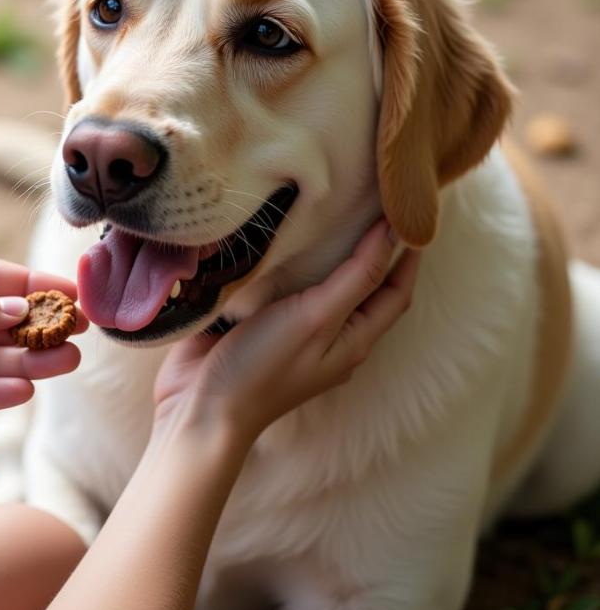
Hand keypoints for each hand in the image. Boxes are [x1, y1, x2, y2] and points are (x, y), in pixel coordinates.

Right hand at [153, 220, 419, 444]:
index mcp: (353, 341)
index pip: (394, 294)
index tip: (409, 214)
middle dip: (372, 249)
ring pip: (324, 285)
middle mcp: (330, 336)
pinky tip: (284, 239)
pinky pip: (287, 287)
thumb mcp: (317, 317)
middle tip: (371, 204)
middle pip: (363, 288)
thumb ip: (356, 277)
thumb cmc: (262, 366)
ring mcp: (294, 331)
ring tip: (331, 211)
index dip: (407, 257)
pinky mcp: (261, 323)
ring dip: (330, 252)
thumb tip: (392, 234)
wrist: (200, 405)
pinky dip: (293, 262)